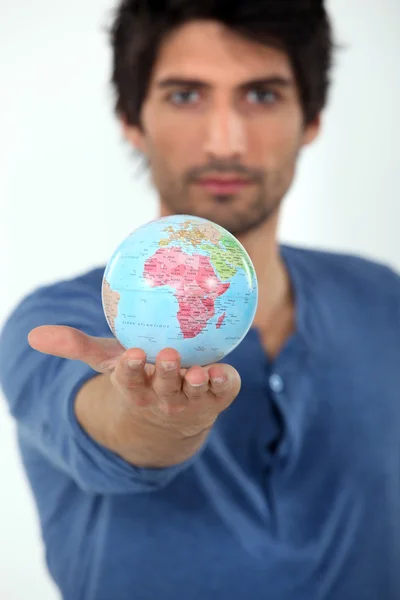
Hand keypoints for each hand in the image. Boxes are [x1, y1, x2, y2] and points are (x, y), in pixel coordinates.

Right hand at [28, 325, 240, 448]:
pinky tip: (224, 371)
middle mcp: (164, 396)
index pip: (129, 380)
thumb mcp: (106, 362)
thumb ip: (76, 346)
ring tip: (197, 372)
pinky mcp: (217, 397)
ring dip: (196, 383)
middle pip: (163, 387)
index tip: (131, 357)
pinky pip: (223, 391)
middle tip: (166, 355)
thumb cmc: (137, 380)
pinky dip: (224, 384)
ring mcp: (192, 400)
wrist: (171, 416)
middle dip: (165, 374)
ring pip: (194, 393)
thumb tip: (35, 334)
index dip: (130, 371)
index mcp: (136, 388)